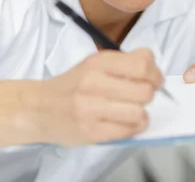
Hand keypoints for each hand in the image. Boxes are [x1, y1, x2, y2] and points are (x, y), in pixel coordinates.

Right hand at [37, 48, 162, 146]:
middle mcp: (94, 83)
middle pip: (145, 90)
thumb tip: (153, 69)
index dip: (155, 73)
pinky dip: (133, 128)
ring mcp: (91, 109)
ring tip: (133, 112)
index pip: (143, 64)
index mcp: (98, 62)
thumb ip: (122, 63)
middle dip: (149, 95)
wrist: (39, 108)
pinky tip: (125, 123)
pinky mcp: (90, 132)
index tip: (154, 80)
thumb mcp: (93, 64)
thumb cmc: (72, 86)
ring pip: (139, 112)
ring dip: (142, 114)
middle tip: (142, 97)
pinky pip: (127, 131)